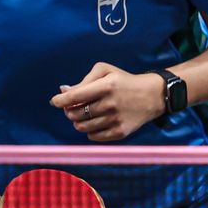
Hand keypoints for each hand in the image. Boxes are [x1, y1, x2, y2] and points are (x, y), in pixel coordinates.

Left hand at [50, 62, 165, 141]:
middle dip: (69, 110)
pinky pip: (93, 136)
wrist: (152, 95)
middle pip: (75, 114)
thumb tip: (63, 91)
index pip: (74, 97)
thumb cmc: (124, 81)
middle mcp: (110, 104)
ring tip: (85, 114)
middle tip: (74, 106)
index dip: (60, 101)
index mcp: (106, 86)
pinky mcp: (120, 132)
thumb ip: (83, 81)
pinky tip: (96, 122)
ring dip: (78, 121)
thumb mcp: (105, 71)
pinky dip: (90, 130)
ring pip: (81, 127)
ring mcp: (116, 120)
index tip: (55, 102)